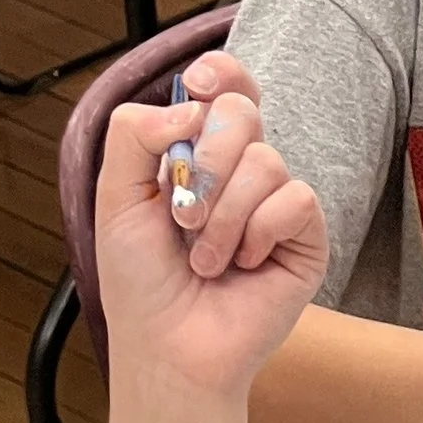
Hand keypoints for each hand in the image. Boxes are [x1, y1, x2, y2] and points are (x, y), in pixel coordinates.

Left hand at [92, 55, 326, 405]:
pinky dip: (259, 232)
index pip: (225, 88)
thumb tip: (191, 107)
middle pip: (243, 111)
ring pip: (266, 161)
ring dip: (223, 215)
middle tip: (182, 213)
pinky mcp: (306, 240)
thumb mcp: (115, 198)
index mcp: (198, 155)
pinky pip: (297, 200)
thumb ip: (133, 134)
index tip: (200, 86)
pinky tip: (244, 266)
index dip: (220, 74)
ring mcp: (276, 206)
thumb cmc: (142, 285)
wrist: (170, 348)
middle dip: (207, 158)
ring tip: (205, 259)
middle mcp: (241, 174)